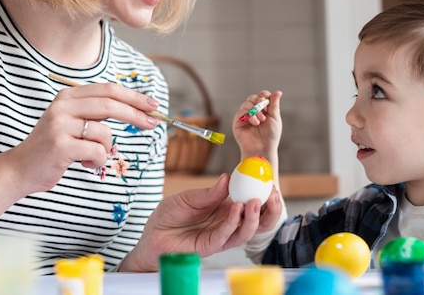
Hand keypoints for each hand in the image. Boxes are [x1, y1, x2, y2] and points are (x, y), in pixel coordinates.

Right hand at [8, 82, 159, 192]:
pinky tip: (82, 163)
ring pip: (105, 133)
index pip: (109, 90)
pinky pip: (97, 152)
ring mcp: (60, 125)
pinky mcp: (60, 146)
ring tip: (90, 155)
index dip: (134, 97)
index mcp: (68, 97)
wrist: (21, 169)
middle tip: (152, 124)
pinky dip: (96, 160)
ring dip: (106, 148)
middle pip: (111, 105)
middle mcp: (62, 106)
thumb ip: (97, 113)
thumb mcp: (74, 122)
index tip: (153, 105)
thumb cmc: (55, 147)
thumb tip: (138, 109)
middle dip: (136, 114)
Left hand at [120, 174, 283, 271]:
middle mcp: (228, 221)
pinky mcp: (211, 246)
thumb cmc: (170, 213)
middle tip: (271, 194)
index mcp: (226, 206)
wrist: (152, 233)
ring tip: (254, 201)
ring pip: (246, 231)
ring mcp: (221, 235)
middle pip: (257, 220)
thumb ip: (210, 192)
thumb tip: (228, 177)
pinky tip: (236, 209)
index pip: (252, 201)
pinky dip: (233, 222)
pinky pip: (227, 236)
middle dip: (269, 210)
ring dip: (253, 217)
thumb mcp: (189, 197)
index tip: (270, 181)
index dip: (264, 193)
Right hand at [232, 90, 282, 164]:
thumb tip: (278, 92)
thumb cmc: (270, 136)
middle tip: (265, 110)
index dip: (264, 95)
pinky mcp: (238, 122)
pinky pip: (241, 112)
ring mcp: (245, 116)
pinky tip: (254, 123)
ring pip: (246, 103)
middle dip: (259, 101)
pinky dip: (249, 115)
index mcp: (263, 110)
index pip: (261, 96)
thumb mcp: (275, 118)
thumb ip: (274, 105)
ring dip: (255, 110)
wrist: (263, 148)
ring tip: (261, 120)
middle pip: (253, 98)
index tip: (267, 99)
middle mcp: (253, 112)